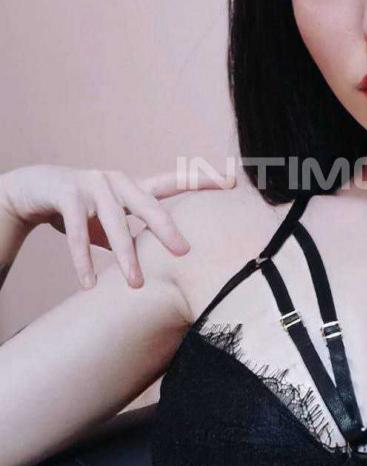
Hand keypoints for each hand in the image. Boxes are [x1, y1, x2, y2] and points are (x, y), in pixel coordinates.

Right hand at [0, 164, 235, 289]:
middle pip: (149, 206)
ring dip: (124, 257)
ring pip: (113, 225)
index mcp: (134, 185)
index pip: (174, 182)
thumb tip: (168, 263)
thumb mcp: (113, 219)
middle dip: (167, 230)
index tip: (232, 181)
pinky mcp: (66, 195)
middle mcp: (117, 180)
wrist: (34, 188)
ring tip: (135, 285)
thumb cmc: (84, 208)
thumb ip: (137, 234)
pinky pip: (76, 234)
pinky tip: (89, 284)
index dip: (203, 181)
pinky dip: (82, 262)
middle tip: (184, 253)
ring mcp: (92, 185)